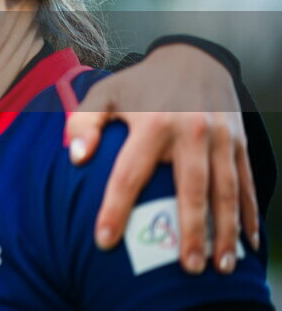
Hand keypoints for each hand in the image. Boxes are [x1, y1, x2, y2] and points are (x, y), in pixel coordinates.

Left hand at [65, 43, 257, 274]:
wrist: (193, 57)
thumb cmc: (140, 84)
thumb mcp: (105, 93)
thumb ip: (83, 122)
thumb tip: (74, 158)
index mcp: (152, 122)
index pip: (130, 172)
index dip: (115, 207)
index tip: (104, 240)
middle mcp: (190, 131)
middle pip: (191, 189)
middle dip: (190, 231)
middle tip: (186, 267)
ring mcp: (220, 138)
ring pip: (226, 191)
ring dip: (225, 231)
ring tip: (220, 267)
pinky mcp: (239, 143)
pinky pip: (246, 182)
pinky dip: (249, 214)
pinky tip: (247, 243)